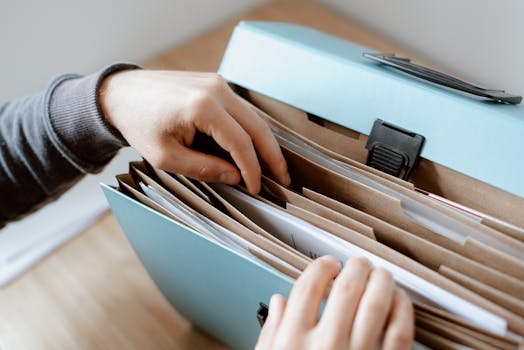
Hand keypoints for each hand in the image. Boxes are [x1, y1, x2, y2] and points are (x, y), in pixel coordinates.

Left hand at [99, 70, 289, 193]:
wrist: (121, 94)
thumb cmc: (139, 124)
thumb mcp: (167, 157)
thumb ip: (204, 168)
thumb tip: (236, 177)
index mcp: (203, 107)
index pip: (241, 143)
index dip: (252, 169)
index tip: (256, 188)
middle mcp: (216, 89)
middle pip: (257, 127)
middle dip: (272, 156)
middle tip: (284, 179)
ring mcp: (217, 83)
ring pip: (253, 118)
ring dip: (264, 143)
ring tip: (274, 167)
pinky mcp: (215, 84)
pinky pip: (240, 110)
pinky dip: (250, 131)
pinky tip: (254, 148)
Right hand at [255, 256, 413, 349]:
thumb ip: (272, 332)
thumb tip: (278, 302)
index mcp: (293, 342)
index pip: (309, 286)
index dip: (321, 267)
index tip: (328, 264)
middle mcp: (326, 345)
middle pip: (347, 288)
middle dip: (355, 267)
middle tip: (358, 263)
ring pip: (377, 303)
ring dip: (381, 281)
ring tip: (381, 274)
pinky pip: (400, 331)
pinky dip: (402, 310)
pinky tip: (399, 301)